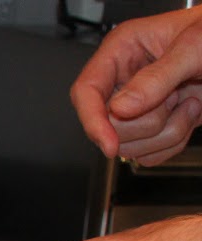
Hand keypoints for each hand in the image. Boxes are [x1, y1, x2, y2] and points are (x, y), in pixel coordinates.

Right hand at [70, 8, 201, 164]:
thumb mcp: (193, 48)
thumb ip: (156, 78)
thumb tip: (120, 107)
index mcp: (122, 51)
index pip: (86, 91)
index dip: (93, 120)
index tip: (110, 143)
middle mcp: (124, 81)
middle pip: (108, 125)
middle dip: (147, 122)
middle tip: (175, 97)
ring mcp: (137, 107)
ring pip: (128, 146)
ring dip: (167, 133)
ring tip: (189, 103)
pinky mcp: (151, 128)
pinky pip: (147, 155)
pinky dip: (173, 143)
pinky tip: (188, 115)